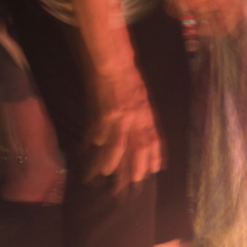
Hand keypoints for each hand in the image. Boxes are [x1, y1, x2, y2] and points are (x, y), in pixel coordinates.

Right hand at [89, 67, 162, 189]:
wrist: (114, 65)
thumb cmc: (129, 80)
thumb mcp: (143, 99)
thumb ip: (145, 119)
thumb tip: (147, 136)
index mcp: (147, 116)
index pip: (154, 141)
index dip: (155, 156)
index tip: (155, 170)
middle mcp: (137, 120)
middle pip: (138, 149)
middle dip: (136, 167)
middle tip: (133, 181)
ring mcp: (120, 118)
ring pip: (118, 146)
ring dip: (112, 161)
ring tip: (106, 173)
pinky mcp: (104, 114)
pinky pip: (99, 132)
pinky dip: (95, 141)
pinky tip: (91, 148)